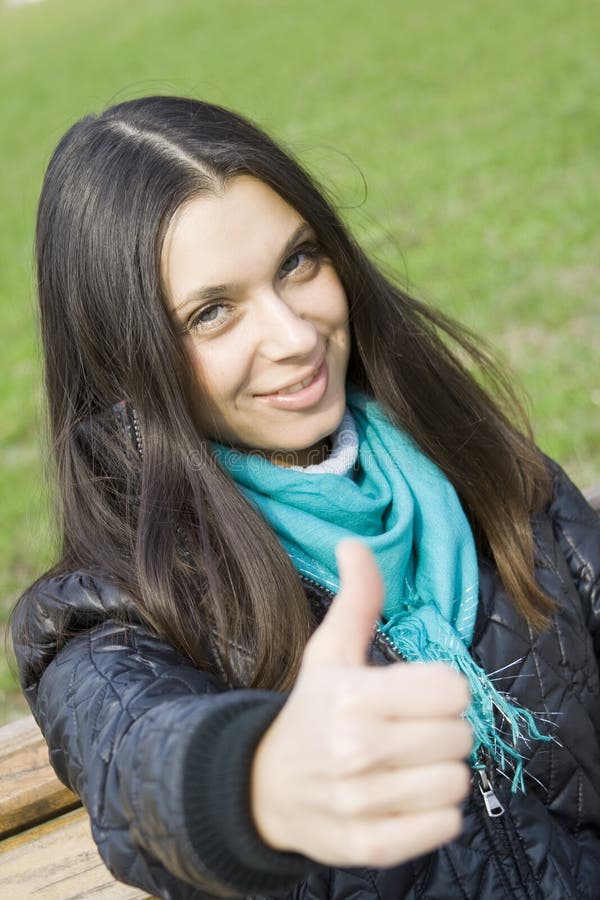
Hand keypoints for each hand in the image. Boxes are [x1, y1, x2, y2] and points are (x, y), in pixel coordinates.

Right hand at [251, 539, 472, 866]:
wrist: (265, 787)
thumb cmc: (311, 710)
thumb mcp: (328, 652)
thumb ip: (356, 599)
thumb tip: (355, 543)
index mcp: (353, 697)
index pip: (453, 688)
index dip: (440, 688)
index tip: (416, 693)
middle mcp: (357, 751)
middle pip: (461, 735)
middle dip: (441, 728)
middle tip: (408, 728)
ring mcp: (363, 804)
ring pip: (457, 781)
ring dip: (439, 770)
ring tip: (406, 762)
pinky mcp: (371, 846)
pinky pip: (445, 825)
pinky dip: (434, 811)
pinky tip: (404, 794)